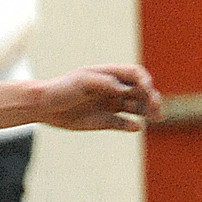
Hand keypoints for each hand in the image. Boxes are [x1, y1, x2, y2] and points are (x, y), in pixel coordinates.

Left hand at [44, 65, 160, 130]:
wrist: (44, 106)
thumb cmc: (62, 89)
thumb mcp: (82, 82)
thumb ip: (105, 84)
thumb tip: (125, 90)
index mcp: (110, 75)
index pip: (136, 74)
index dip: (145, 81)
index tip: (147, 90)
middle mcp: (114, 90)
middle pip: (141, 92)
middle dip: (152, 98)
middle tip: (156, 107)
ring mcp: (111, 105)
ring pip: (137, 108)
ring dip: (148, 112)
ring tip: (157, 118)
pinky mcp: (106, 121)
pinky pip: (124, 124)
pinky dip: (132, 126)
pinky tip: (136, 127)